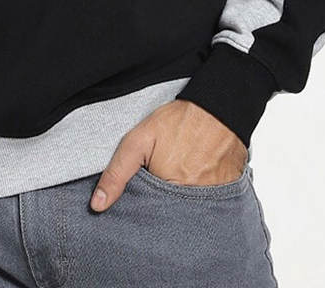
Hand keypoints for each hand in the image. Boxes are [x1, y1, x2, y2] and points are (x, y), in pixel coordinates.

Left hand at [90, 100, 247, 210]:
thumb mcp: (138, 140)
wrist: (216, 107)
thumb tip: (97, 205)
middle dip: (161, 206)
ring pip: (189, 212)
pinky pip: (209, 205)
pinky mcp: (227, 193)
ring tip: (179, 177)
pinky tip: (196, 178)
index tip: (142, 194)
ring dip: (181, 203)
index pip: (149, 217)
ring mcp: (213, 197)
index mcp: (169, 189)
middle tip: (162, 179)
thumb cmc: (178, 121)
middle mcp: (193, 200)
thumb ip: (117, 173)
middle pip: (169, 217)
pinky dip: (200, 197)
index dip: (142, 208)